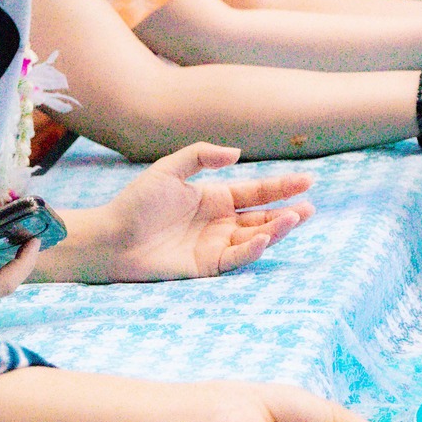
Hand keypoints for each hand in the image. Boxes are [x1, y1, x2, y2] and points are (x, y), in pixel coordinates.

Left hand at [77, 143, 314, 282]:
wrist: (112, 238)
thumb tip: (238, 154)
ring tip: (295, 218)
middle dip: (287, 212)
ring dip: (275, 230)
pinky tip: (263, 237)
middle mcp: (220, 222)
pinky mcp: (207, 267)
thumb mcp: (169, 169)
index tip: (307, 180)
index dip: (282, 186)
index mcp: (214, 197)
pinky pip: (236, 258)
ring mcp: (215, 245)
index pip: (256, 192)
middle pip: (262, 217)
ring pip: (255, 238)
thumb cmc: (136, 202)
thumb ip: (202, 156)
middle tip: (309, 207)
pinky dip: (252, 249)